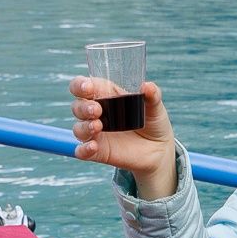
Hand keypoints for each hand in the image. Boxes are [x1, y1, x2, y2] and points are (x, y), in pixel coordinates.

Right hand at [72, 77, 178, 197]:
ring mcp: (96, 133)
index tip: (88, 88)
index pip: (83, 86)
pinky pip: (82, 151)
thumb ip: (152, 96)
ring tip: (98, 126)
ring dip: (84, 126)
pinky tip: (93, 146)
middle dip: (83, 107)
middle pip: (77, 107)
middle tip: (97, 109)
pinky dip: (84, 149)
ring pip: (78, 128)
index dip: (80, 85)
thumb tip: (147, 86)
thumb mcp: (155, 107)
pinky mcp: (98, 152)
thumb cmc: (152, 122)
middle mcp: (96, 114)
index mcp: (105, 96)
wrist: (159, 150)